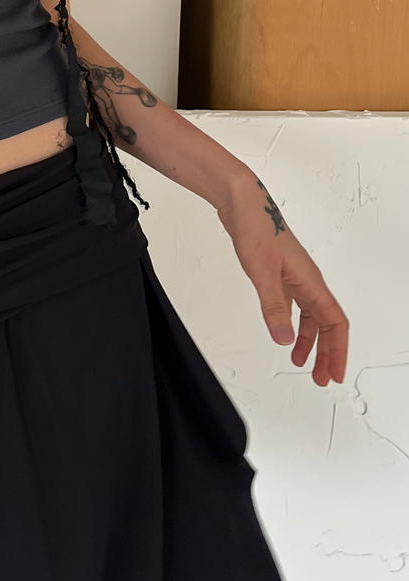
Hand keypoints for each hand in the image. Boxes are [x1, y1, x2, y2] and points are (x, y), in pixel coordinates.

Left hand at [216, 172, 348, 386]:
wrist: (242, 203)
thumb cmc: (257, 228)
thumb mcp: (263, 272)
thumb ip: (274, 307)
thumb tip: (284, 339)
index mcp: (311, 281)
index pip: (335, 323)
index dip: (337, 350)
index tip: (333, 373)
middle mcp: (307, 280)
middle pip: (326, 324)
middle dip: (326, 352)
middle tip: (321, 377)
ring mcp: (294, 277)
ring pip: (310, 316)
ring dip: (309, 340)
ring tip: (301, 362)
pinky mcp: (279, 273)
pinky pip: (294, 305)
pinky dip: (292, 323)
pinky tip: (284, 332)